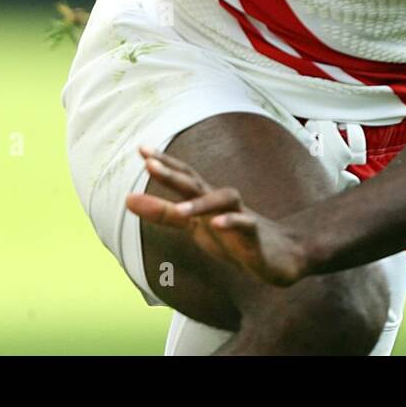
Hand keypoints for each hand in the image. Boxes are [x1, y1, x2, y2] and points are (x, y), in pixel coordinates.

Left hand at [126, 145, 309, 287]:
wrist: (278, 258)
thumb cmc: (231, 237)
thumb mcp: (192, 226)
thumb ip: (162, 213)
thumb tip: (126, 199)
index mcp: (205, 199)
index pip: (184, 175)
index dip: (164, 162)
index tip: (141, 148)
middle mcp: (221, 202)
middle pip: (196, 182)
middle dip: (173, 173)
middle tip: (148, 162)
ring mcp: (240, 216)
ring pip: (223, 199)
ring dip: (201, 202)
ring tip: (181, 209)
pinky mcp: (254, 236)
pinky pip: (244, 224)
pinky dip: (231, 222)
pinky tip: (216, 224)